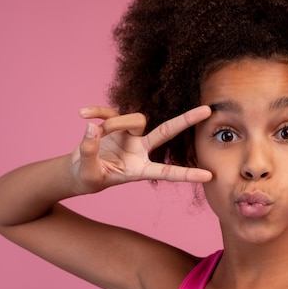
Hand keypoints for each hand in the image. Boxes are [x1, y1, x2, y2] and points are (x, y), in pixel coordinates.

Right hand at [70, 106, 212, 193]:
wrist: (78, 172)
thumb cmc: (88, 178)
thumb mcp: (87, 172)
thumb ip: (89, 152)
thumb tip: (92, 128)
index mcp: (139, 170)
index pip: (167, 173)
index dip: (187, 174)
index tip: (209, 175)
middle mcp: (140, 151)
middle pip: (167, 132)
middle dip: (186, 120)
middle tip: (207, 110)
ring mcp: (130, 136)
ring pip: (135, 119)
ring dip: (114, 123)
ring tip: (92, 131)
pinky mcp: (116, 125)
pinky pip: (112, 112)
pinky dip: (98, 112)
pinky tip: (83, 114)